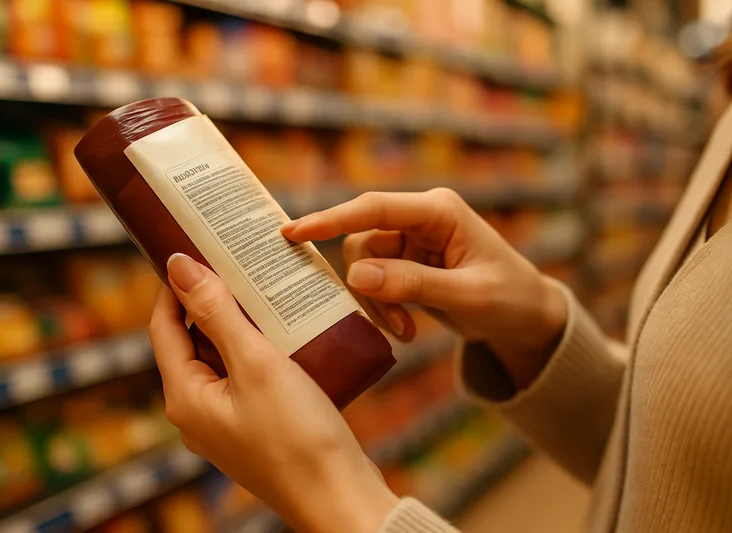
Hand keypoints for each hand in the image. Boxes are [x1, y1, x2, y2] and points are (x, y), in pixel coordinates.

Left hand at [149, 254, 398, 532]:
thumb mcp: (256, 364)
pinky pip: (244, 377)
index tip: (196, 250)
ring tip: (264, 291)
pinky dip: (258, 349)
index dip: (175, 286)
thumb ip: (217, 314)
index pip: (164, 327)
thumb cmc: (297, 434)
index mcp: (185, 397)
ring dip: (239, 324)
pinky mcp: (253, 426)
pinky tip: (285, 332)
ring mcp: (225, 422)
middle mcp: (197, 412)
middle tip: (238, 265)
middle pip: (192, 342)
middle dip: (213, 302)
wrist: (338, 495)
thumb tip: (179, 266)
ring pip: (222, 358)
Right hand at [281, 188, 566, 389]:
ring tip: (403, 329)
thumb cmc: (510, 299)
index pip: (375, 208)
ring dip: (376, 301)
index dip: (332, 219)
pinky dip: (383, 306)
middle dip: (367, 284)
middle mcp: (420, 219)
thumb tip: (356, 276)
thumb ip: (413, 284)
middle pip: (363, 241)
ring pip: (364, 265)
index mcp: (438, 211)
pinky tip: (405, 328)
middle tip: (391, 321)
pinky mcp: (407, 263)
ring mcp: (412, 241)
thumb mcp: (467, 295)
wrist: (527, 318)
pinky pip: (375, 281)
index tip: (292, 233)